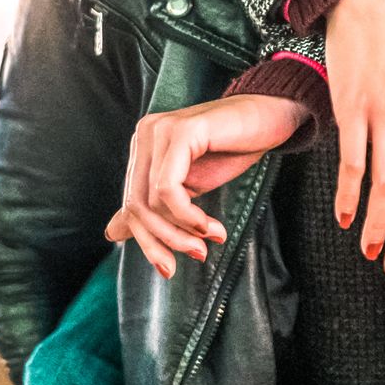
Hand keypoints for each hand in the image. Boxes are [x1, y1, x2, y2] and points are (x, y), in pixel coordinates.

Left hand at [105, 94, 306, 276]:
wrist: (273, 116)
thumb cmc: (234, 148)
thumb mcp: (190, 184)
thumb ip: (155, 204)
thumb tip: (110, 232)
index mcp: (144, 144)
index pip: (132, 203)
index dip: (148, 241)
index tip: (170, 267)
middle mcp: (146, 132)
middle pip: (137, 205)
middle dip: (164, 240)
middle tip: (195, 256)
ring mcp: (162, 129)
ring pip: (152, 201)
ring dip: (182, 232)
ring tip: (208, 241)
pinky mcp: (182, 131)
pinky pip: (169, 188)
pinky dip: (188, 216)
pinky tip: (209, 227)